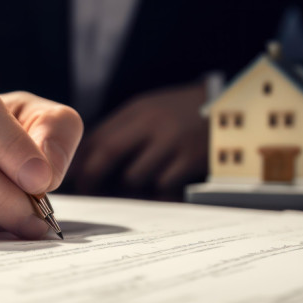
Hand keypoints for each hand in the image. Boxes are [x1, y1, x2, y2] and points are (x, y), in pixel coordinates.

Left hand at [70, 82, 207, 197]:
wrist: (231, 110)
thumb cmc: (180, 116)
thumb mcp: (150, 112)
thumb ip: (121, 131)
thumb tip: (85, 161)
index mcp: (137, 111)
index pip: (97, 136)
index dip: (81, 160)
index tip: (72, 177)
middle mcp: (151, 123)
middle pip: (108, 152)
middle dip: (92, 176)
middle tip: (86, 192)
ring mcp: (172, 141)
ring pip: (133, 175)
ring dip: (127, 187)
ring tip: (130, 189)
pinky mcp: (190, 159)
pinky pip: (161, 184)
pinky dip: (156, 190)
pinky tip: (160, 188)